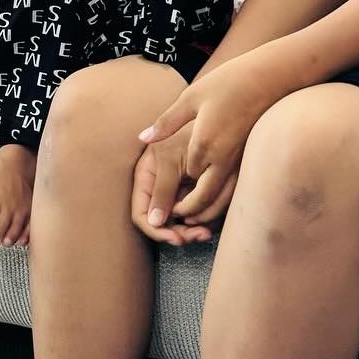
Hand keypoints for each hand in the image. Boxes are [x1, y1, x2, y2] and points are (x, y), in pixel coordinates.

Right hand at [130, 128, 218, 245]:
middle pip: (161, 224)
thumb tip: (154, 222)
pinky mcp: (195, 192)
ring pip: (180, 223)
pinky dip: (203, 222)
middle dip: (179, 233)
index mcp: (146, 178)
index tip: (177, 238)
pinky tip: (212, 224)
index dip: (156, 230)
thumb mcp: (170, 160)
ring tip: (207, 233)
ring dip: (193, 231)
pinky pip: (196, 216)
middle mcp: (159, 188)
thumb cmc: (189, 133)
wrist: (217, 120)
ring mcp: (176, 191)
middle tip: (199, 237)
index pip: (141, 214)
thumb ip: (162, 190)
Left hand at [136, 49, 290, 228]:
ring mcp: (241, 161)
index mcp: (204, 143)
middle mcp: (223, 158)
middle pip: (203, 198)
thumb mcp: (191, 97)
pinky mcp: (252, 159)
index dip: (172, 190)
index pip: (183, 177)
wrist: (272, 76)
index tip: (159, 200)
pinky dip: (223, 200)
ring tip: (190, 213)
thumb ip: (166, 122)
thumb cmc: (228, 81)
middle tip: (174, 215)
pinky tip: (213, 195)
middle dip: (187, 211)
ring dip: (206, 210)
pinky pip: (236, 189)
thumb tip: (143, 138)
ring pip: (223, 198)